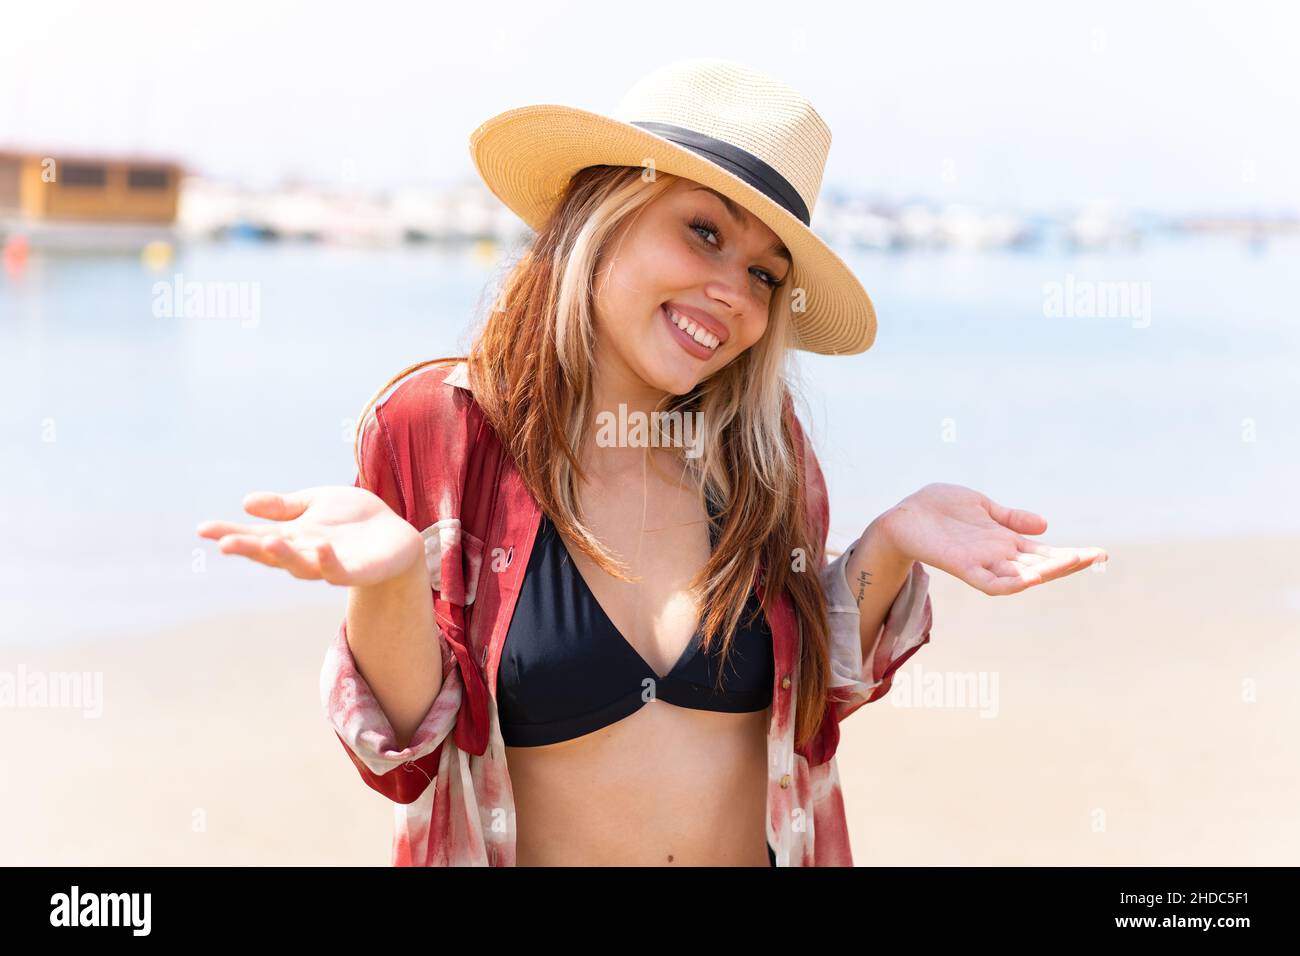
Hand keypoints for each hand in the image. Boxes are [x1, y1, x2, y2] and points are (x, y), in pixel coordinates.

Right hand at [195, 486, 423, 587]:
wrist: (396, 535)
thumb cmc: (353, 520)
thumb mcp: (316, 504)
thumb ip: (284, 507)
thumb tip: (245, 503)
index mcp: (293, 537)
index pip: (256, 536)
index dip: (230, 533)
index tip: (203, 528)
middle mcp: (306, 554)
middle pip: (273, 555)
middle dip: (249, 549)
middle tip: (224, 543)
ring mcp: (330, 565)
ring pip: (302, 566)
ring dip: (285, 556)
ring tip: (268, 542)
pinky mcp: (358, 572)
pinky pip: (340, 572)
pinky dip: (329, 562)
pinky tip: (320, 547)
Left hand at [876, 482, 1107, 595]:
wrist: (904, 516)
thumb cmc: (940, 510)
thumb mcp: (982, 507)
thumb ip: (1011, 518)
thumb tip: (1045, 524)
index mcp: (1005, 542)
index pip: (1045, 553)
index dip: (1071, 554)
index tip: (1100, 553)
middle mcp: (998, 557)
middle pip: (1041, 565)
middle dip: (1069, 563)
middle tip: (1098, 557)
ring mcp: (982, 563)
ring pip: (1021, 576)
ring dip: (1047, 571)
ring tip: (1073, 561)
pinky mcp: (962, 566)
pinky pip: (989, 583)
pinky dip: (1009, 583)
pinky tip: (1028, 580)